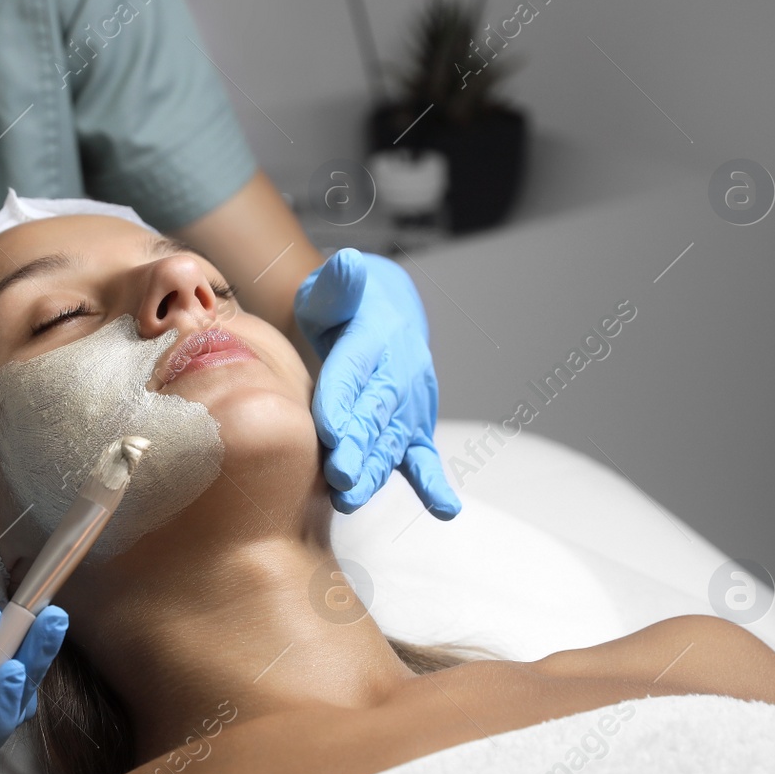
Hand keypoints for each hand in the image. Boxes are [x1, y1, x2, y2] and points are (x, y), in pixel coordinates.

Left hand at [293, 248, 461, 517]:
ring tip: (354, 496)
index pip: (354, 371)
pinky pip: (423, 456)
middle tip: (340, 475)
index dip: (343, 400)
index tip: (329, 428)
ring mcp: (409, 403)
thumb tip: (346, 265)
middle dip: (359, 446)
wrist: (380, 313)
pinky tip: (445, 508)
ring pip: (391, 441)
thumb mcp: (329, 288)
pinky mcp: (414, 425)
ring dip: (376, 470)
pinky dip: (434, 482)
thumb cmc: (342, 306)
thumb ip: (336, 284)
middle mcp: (398, 373)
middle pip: (375, 414)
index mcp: (373, 339)